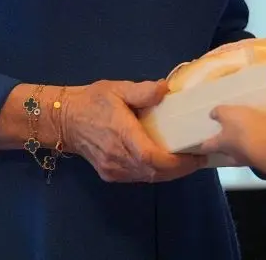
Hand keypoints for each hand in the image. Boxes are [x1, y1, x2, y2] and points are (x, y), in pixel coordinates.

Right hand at [61, 80, 205, 182]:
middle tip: (201, 158)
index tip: (196, 155)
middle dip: (181, 169)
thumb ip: (142, 90)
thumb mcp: (118, 89)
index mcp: (121, 134)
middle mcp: (117, 157)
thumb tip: (165, 89)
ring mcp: (113, 168)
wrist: (64, 119)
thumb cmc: (93, 101)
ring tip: (189, 161)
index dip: (176, 161)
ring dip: (170, 173)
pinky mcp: (110, 174)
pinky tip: (168, 163)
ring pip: (148, 177)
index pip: (151, 156)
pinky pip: (139, 177)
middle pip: (154, 172)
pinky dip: (156, 173)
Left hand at [198, 105, 265, 167]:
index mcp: (220, 144)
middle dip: (226, 147)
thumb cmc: (244, 129)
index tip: (202, 142)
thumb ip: (219, 113)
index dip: (204, 144)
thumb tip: (212, 115)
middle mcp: (233, 156)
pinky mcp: (265, 158)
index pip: (207, 147)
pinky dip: (260, 144)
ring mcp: (249, 159)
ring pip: (243, 153)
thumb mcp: (228, 113)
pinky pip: (259, 150)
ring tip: (249, 134)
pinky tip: (264, 134)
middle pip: (225, 153)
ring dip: (245, 146)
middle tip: (228, 137)